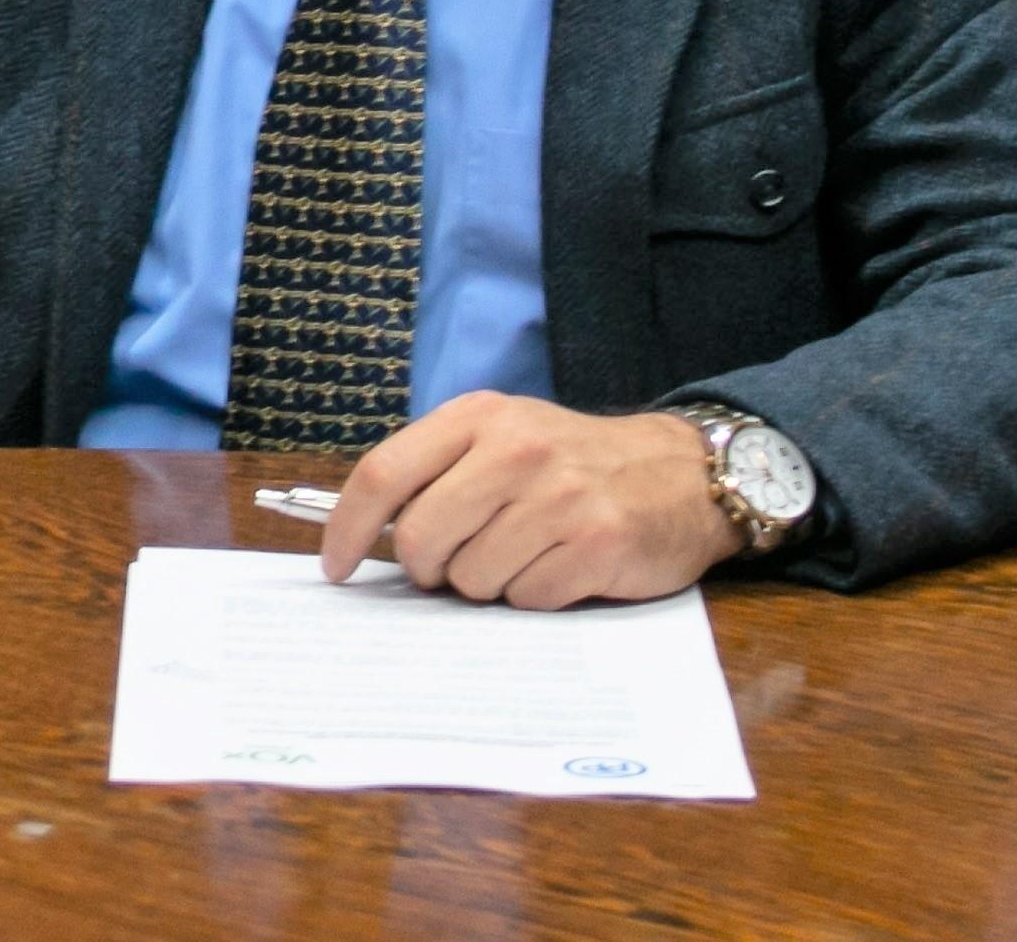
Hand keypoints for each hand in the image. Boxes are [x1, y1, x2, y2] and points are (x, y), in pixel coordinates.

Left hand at [316, 392, 742, 608]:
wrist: (680, 473)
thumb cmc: (571, 464)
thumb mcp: (500, 440)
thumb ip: (436, 473)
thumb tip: (364, 535)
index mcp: (478, 417)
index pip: (383, 474)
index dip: (347, 527)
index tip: (337, 567)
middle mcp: (517, 449)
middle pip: (421, 538)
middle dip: (428, 567)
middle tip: (453, 565)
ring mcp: (560, 495)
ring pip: (472, 578)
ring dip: (488, 582)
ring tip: (524, 552)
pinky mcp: (599, 541)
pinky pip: (528, 598)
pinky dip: (535, 594)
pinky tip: (562, 565)